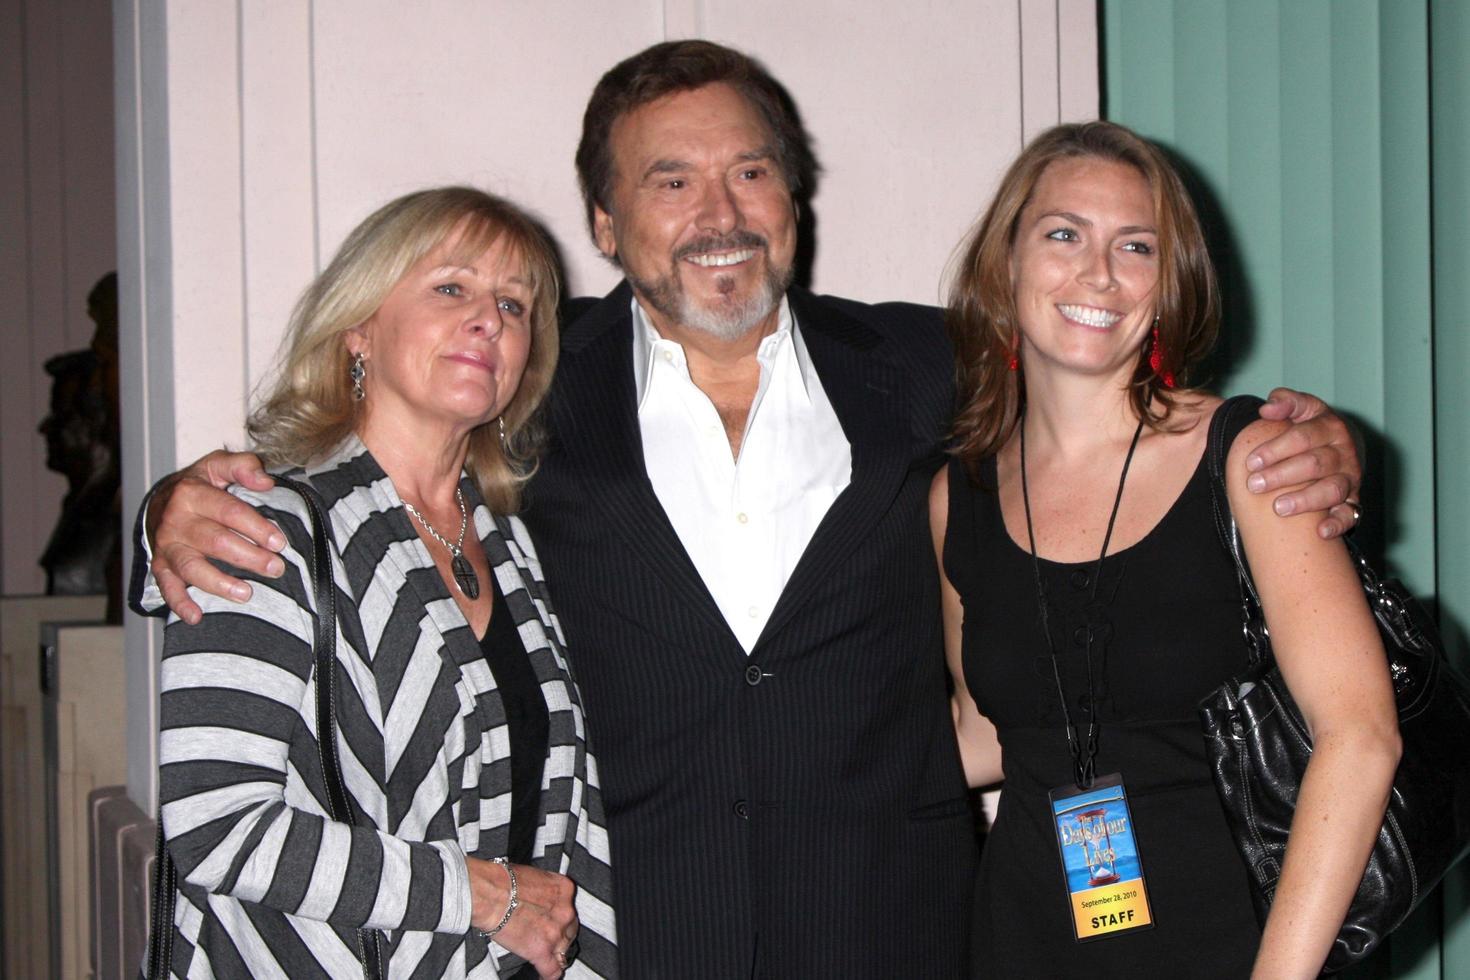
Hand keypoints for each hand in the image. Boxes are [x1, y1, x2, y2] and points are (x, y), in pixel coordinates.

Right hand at [147, 450, 281, 623]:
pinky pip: (167, 586)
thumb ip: (243, 466)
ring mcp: (166, 546)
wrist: (159, 500)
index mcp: (192, 493)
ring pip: (191, 567)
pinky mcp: (160, 565)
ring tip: (246, 594)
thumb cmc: (199, 484)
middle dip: (249, 557)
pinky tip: (196, 616)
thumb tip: (266, 482)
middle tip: (276, 568)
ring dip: (219, 583)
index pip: (230, 512)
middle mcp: (176, 521)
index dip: (257, 527)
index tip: (280, 542)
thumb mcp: (218, 465)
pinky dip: (179, 603)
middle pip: (216, 542)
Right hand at [468, 858, 578, 978]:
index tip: (554, 922)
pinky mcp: (541, 951)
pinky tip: (544, 975)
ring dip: (555, 954)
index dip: (561, 918)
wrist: (490, 894)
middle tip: (546, 936)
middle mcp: (565, 911)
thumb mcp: (536, 877)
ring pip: (564, 951)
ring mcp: (555, 933)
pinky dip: (549, 975)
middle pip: (571, 930)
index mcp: (564, 890)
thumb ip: (546, 892)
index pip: (570, 909)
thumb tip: (542, 900)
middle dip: (560, 935)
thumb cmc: (504, 882)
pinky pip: (552, 970)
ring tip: (545, 956)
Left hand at [1247, 388, 1362, 538]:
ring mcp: (1350, 478)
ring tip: (1278, 507)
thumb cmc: (1311, 427)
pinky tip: (1320, 531)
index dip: (1276, 448)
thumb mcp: (1302, 408)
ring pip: (1332, 489)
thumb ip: (1286, 401)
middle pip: (1315, 464)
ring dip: (1305, 500)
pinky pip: (1351, 514)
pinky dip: (1338, 523)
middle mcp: (1344, 453)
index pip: (1304, 436)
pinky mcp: (1353, 500)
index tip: (1251, 461)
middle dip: (1282, 475)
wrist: (1341, 446)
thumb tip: (1268, 409)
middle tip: (1254, 485)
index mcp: (1330, 427)